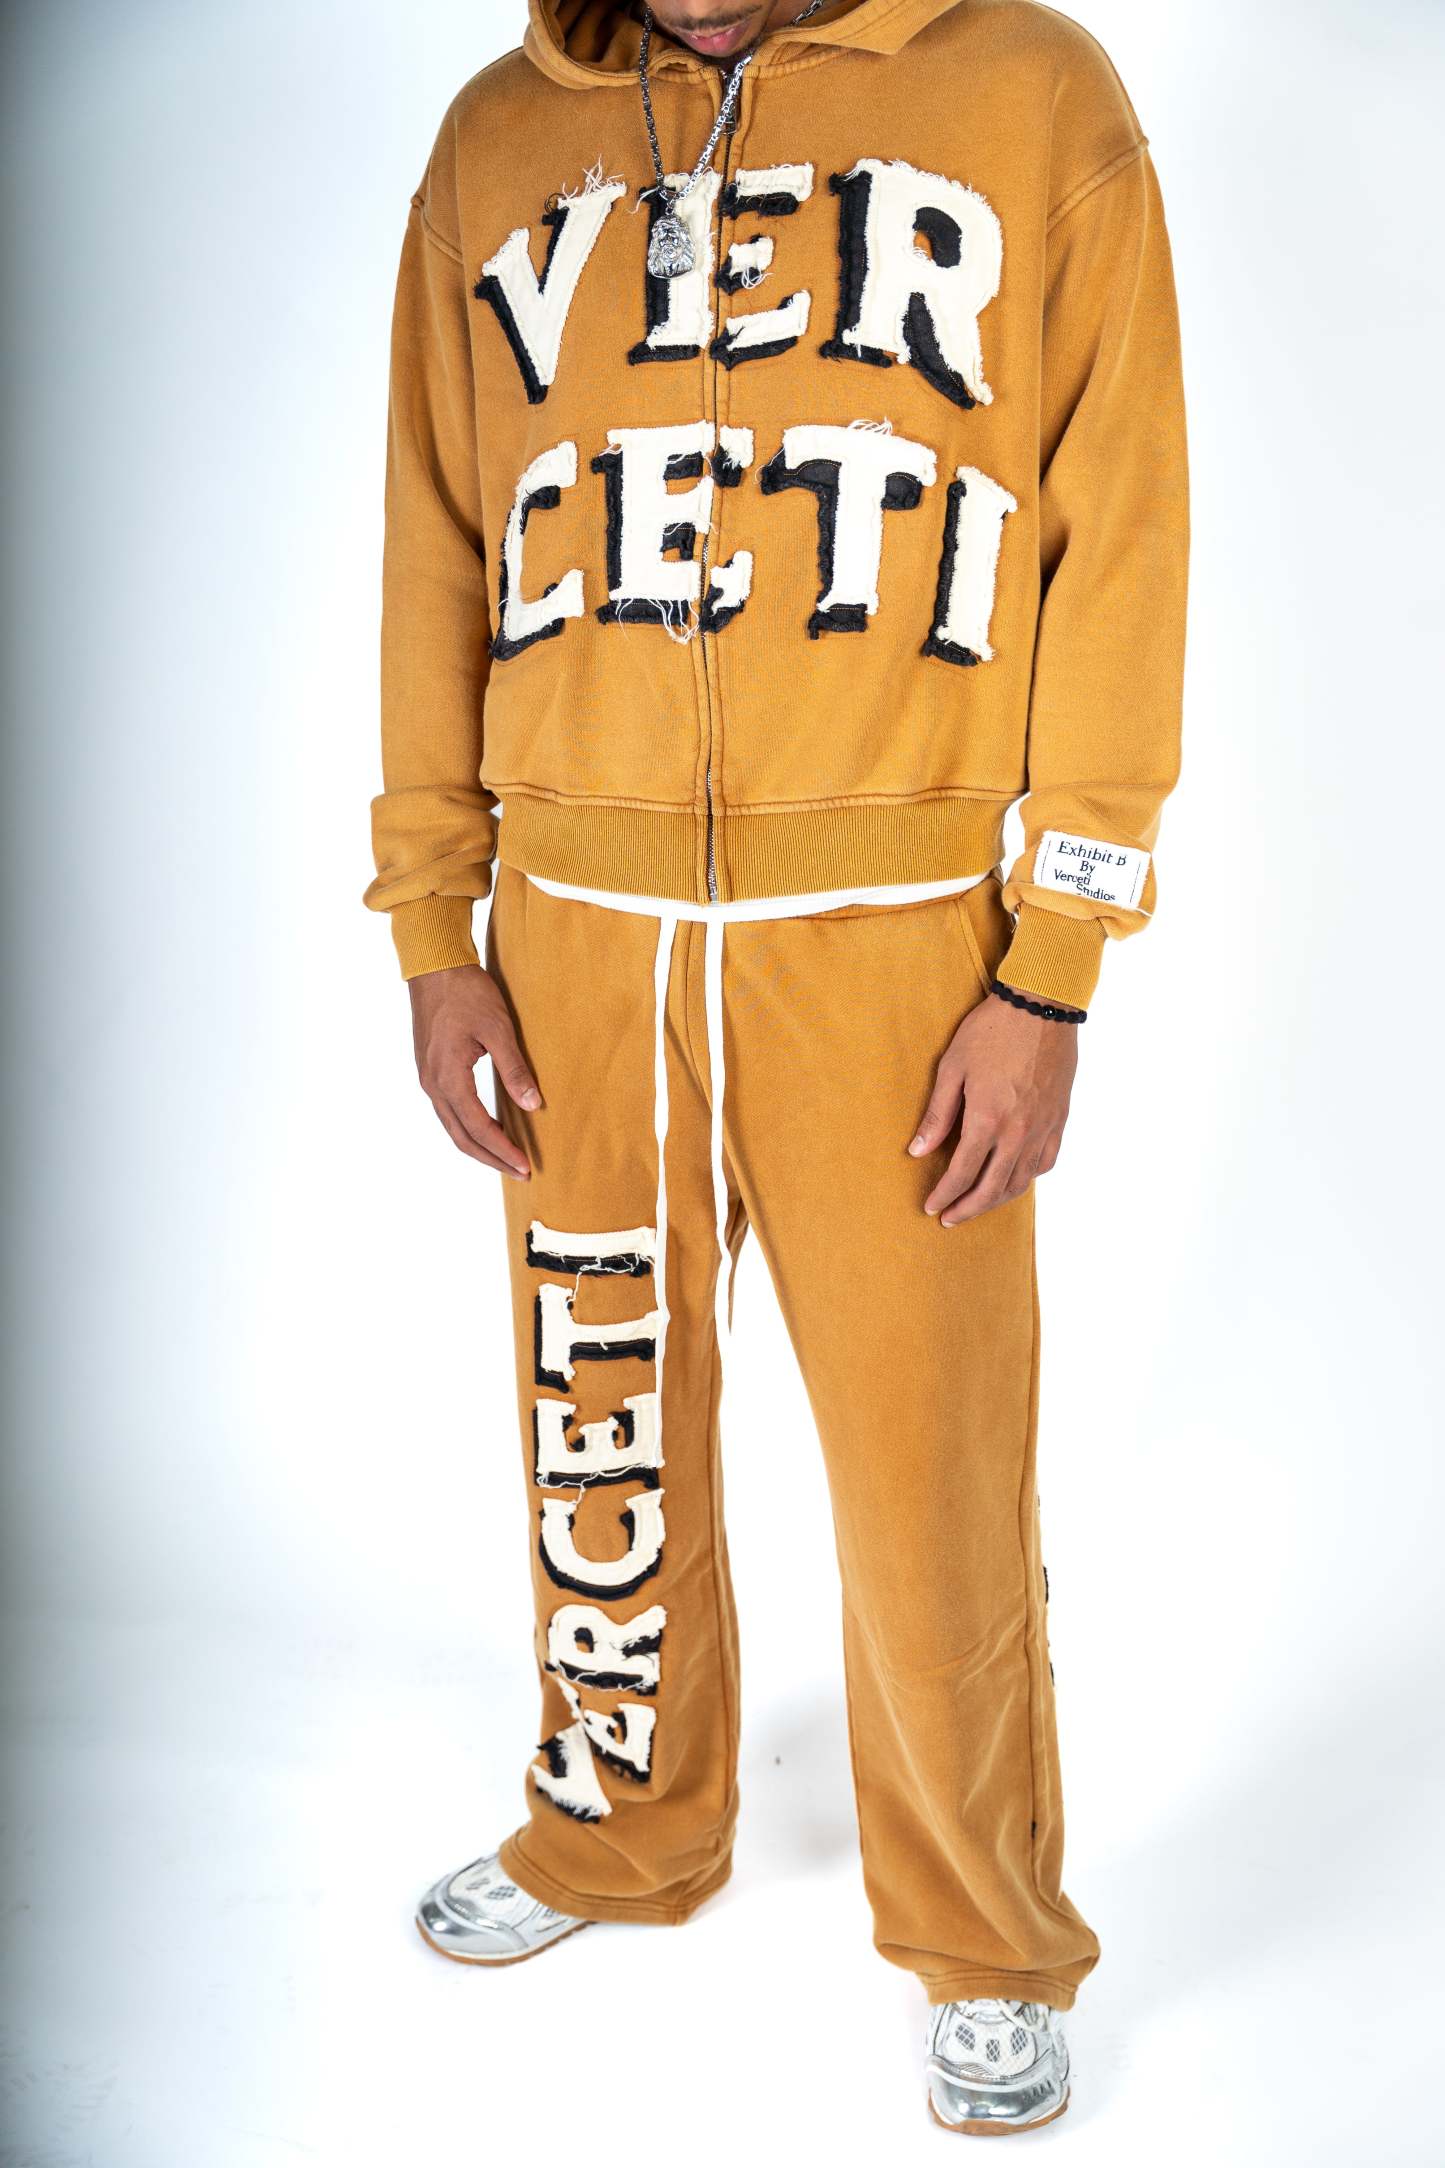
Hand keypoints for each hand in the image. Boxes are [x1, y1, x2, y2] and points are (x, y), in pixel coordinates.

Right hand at [408, 964, 539, 1176]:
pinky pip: (448, 1112)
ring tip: (505, 1158)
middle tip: (520, 1172)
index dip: (503, 1149)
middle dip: (491, 1158)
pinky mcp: (430, 1071)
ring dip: (479, 1146)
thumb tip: (533, 1105)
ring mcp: (427, 1079)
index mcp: (449, 1077)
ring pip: (452, 1127)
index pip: (478, 1127)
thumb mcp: (498, 1029)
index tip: (525, 1165)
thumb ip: (514, 1069)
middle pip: (461, 1137)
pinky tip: (487, 1129)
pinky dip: (468, 1128)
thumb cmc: (467, 992)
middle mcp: (433, 1084)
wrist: (434, 966)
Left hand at [907, 990, 1077, 1224]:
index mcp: (987, 1120)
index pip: (961, 1173)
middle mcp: (1018, 1132)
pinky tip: (1014, 1180)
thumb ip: (937, 1115)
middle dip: (967, 1208)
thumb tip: (917, 1151)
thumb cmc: (991, 1031)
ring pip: (1021, 1181)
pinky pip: (1045, 1162)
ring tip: (977, 1205)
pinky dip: (1027, 1179)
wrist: (1042, 1007)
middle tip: (949, 1219)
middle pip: (991, 1188)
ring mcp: (1043, 1128)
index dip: (944, 1195)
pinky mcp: (1059, 1119)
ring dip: (997, 1200)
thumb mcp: (952, 1068)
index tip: (931, 1207)